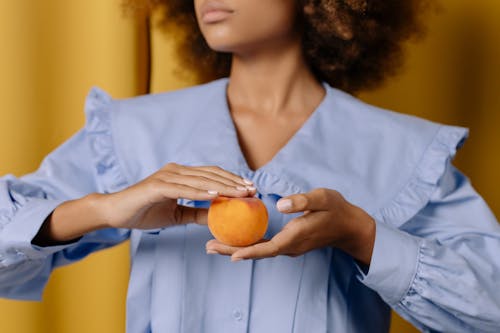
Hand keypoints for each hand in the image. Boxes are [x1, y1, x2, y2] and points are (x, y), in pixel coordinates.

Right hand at [99, 163, 255, 229]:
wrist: (115, 213)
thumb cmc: (145, 212)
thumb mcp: (177, 215)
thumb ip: (197, 213)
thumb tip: (218, 218)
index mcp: (181, 175)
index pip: (212, 175)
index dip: (232, 180)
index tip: (250, 189)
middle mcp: (176, 171)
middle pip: (211, 174)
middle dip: (234, 182)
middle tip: (253, 190)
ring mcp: (166, 176)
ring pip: (201, 180)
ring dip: (223, 186)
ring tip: (242, 193)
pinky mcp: (157, 186)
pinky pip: (183, 188)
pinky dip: (200, 191)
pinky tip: (216, 195)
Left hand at [206, 188, 375, 265]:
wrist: (349, 226)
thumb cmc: (336, 209)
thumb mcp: (322, 198)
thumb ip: (301, 201)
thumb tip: (280, 205)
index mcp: (295, 236)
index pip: (267, 248)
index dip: (248, 251)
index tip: (229, 254)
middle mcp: (289, 246)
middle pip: (257, 252)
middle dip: (232, 251)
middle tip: (208, 247)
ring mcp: (289, 247)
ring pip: (259, 250)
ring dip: (237, 248)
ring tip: (214, 244)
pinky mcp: (288, 243)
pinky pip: (264, 246)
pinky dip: (248, 244)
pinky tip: (236, 238)